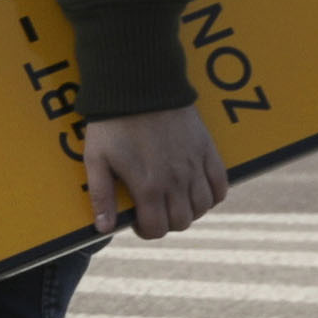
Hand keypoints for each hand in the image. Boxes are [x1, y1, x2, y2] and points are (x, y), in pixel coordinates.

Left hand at [84, 104, 228, 240]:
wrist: (141, 87)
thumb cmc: (113, 123)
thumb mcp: (96, 159)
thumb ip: (101, 196)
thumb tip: (104, 228)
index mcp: (149, 186)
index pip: (157, 229)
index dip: (145, 231)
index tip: (138, 221)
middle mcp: (177, 181)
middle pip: (182, 222)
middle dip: (166, 222)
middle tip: (154, 210)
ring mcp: (195, 166)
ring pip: (203, 207)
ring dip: (189, 210)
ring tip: (173, 199)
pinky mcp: (207, 151)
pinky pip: (221, 186)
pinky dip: (212, 195)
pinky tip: (197, 190)